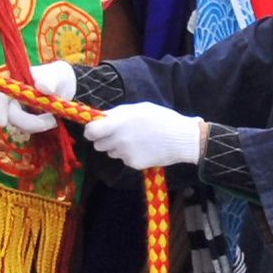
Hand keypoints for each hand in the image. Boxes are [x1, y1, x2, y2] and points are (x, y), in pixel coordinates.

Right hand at [0, 60, 75, 139]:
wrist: (63, 86)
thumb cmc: (57, 76)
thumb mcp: (57, 75)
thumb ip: (50, 80)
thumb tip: (42, 86)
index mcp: (14, 84)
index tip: (2, 124)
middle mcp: (11, 98)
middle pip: (11, 117)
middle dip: (30, 123)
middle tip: (53, 121)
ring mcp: (16, 111)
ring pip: (20, 126)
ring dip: (38, 125)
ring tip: (55, 116)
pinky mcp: (23, 121)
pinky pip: (27, 129)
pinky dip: (40, 127)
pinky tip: (51, 119)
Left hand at [80, 100, 206, 171]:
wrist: (181, 138)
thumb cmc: (161, 118)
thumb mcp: (138, 108)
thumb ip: (117, 113)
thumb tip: (101, 118)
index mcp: (118, 122)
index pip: (91, 131)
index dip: (90, 131)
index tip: (95, 130)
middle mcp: (118, 139)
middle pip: (98, 144)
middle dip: (104, 139)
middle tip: (118, 134)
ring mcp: (125, 153)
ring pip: (111, 152)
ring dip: (117, 147)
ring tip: (136, 140)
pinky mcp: (133, 164)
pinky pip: (124, 159)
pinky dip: (130, 155)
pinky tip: (144, 148)